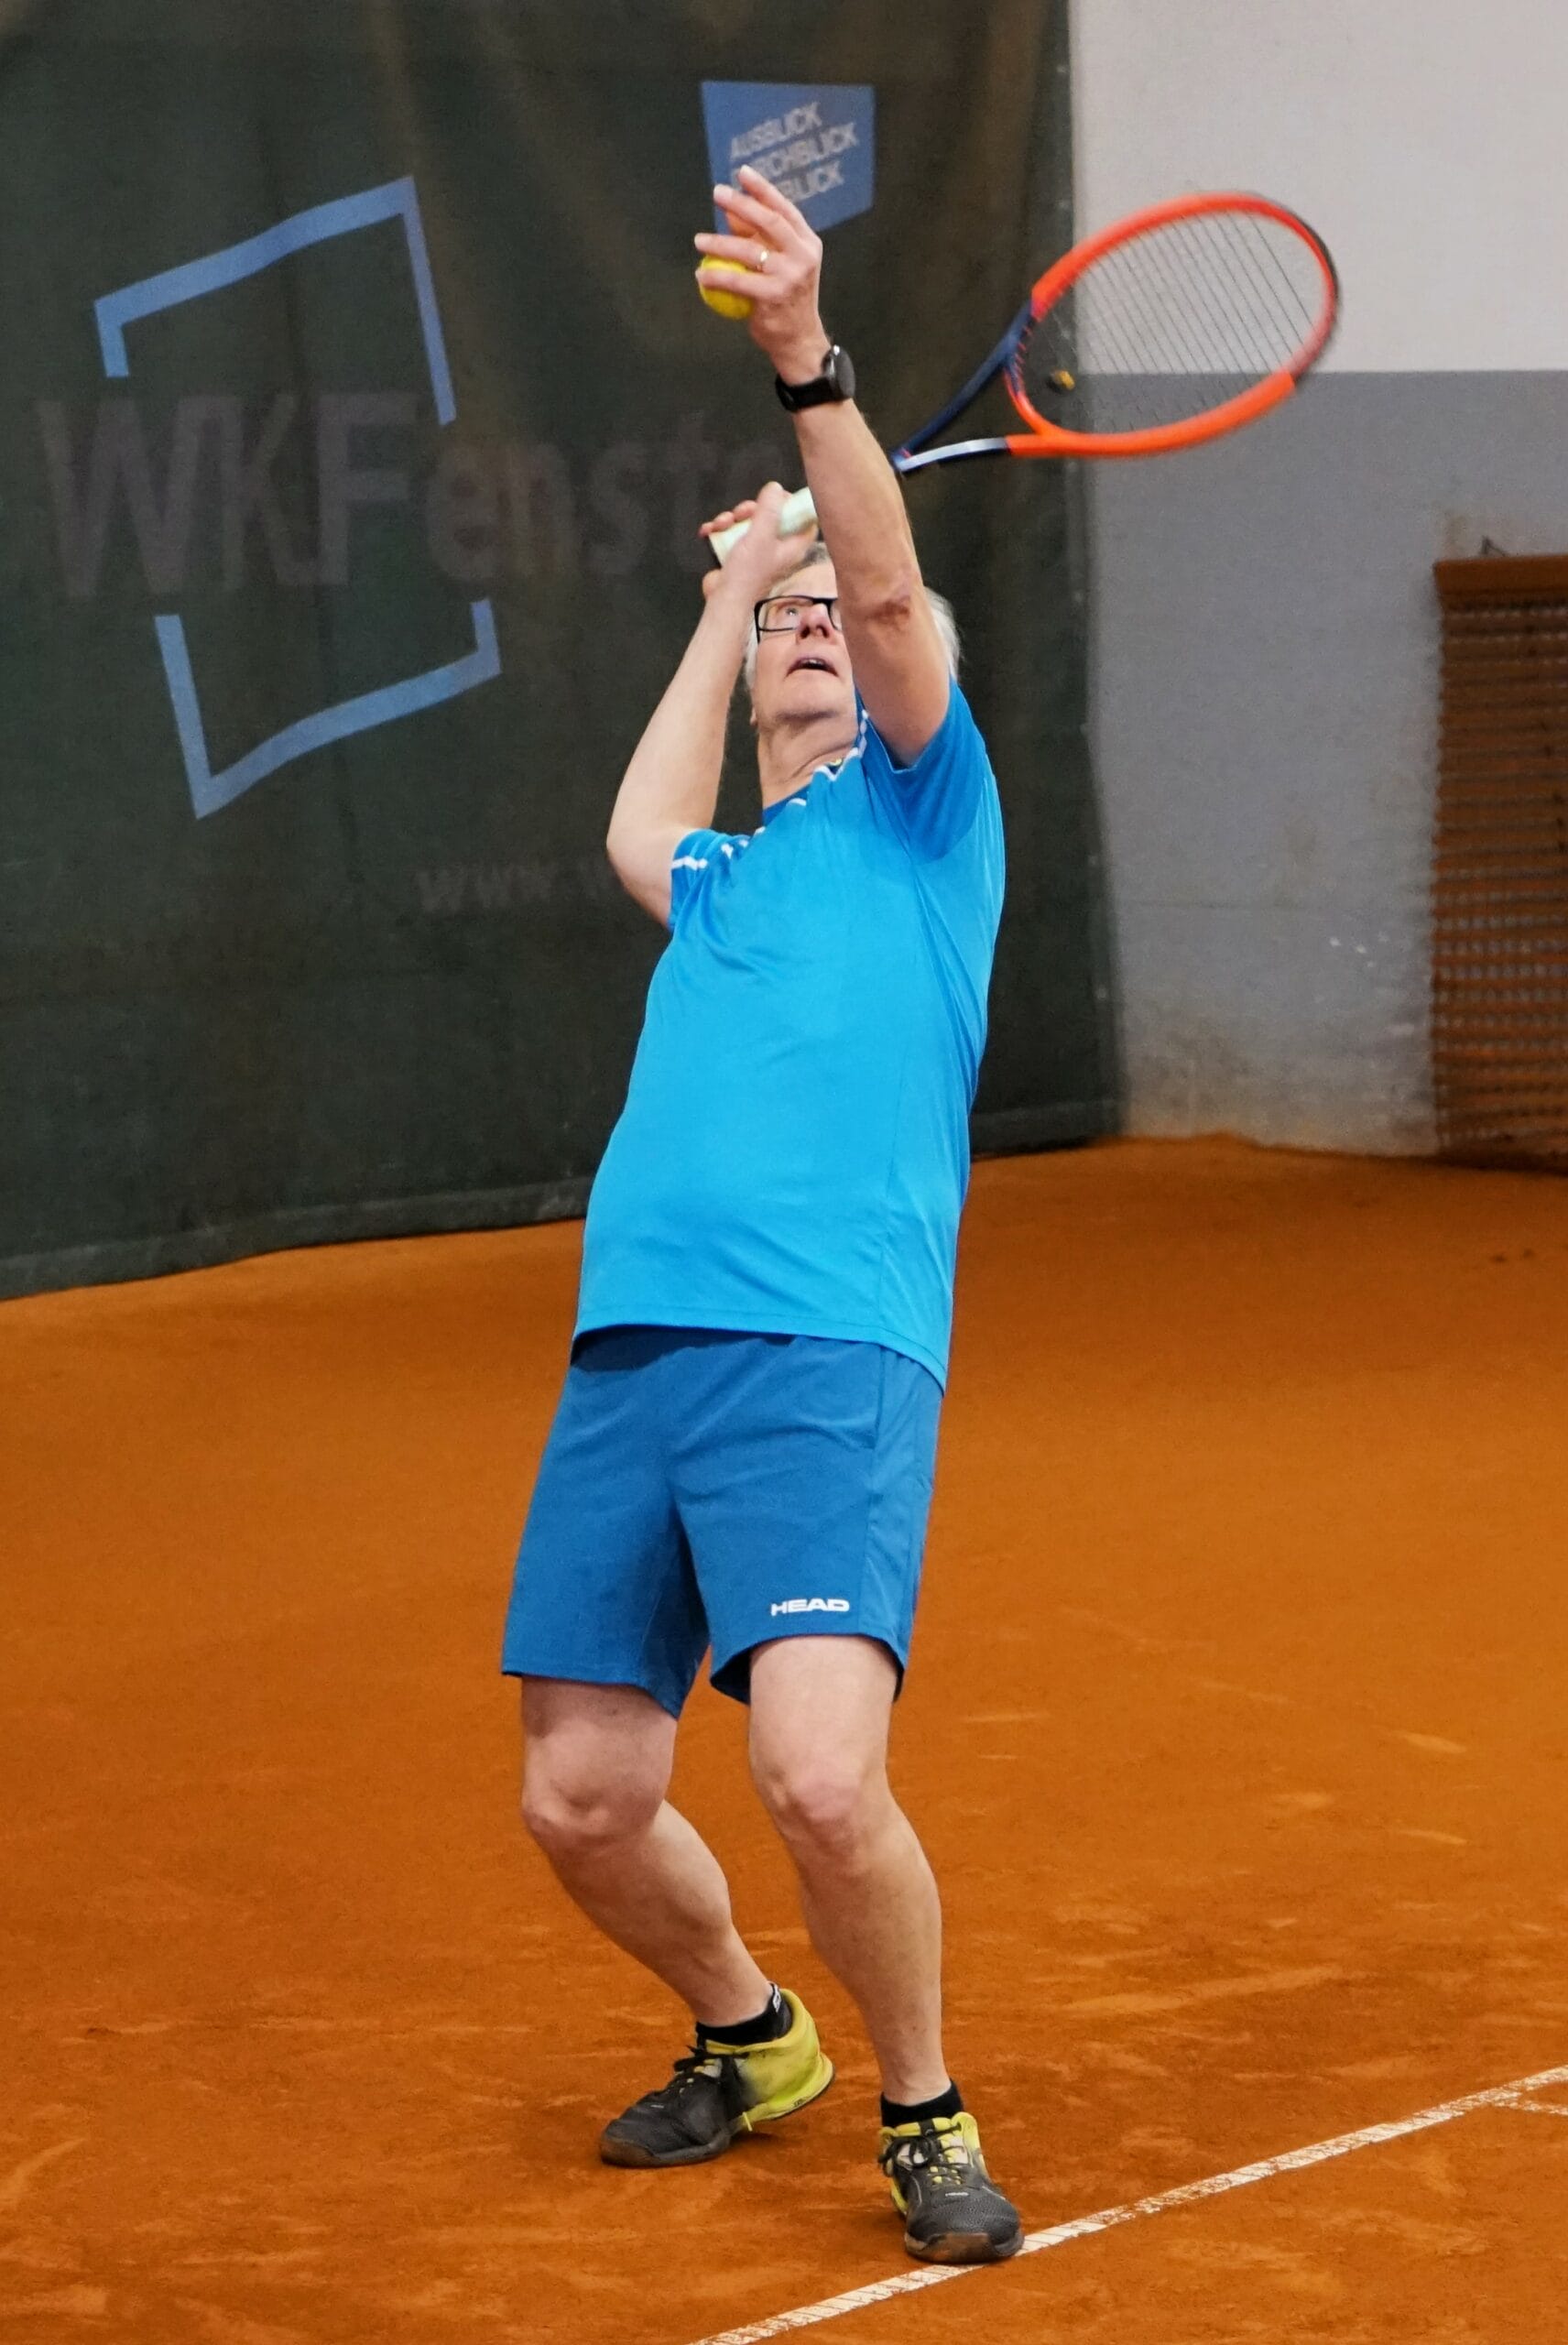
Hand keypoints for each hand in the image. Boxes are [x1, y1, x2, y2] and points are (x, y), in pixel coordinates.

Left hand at [694, 164, 830, 382]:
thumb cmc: (786, 298)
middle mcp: (802, 255)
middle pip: (769, 221)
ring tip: (699, 241)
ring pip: (748, 251)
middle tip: (718, 193)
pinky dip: (716, 278)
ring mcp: (790, 276)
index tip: (742, 173)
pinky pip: (738, 281)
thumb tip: (731, 212)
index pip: (783, 208)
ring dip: (719, 243)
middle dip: (741, 203)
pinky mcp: (773, 296)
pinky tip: (701, 276)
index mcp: (807, 242)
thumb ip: (758, 238)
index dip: (762, 189)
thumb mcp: (779, 263)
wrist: (799, 339)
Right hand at [698, 482, 818, 599]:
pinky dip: (720, 530)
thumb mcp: (761, 535)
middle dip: (751, 509)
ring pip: (748, 523)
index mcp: (793, 545)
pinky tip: (709, 531)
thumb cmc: (748, 571)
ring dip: (731, 518)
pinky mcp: (738, 555)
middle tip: (742, 512)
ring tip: (721, 525)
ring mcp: (757, 551)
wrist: (724, 599)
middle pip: (771, 516)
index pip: (804, 519)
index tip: (777, 495)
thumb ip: (770, 509)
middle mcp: (778, 548)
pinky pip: (732, 534)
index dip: (793, 504)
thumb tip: (775, 487)